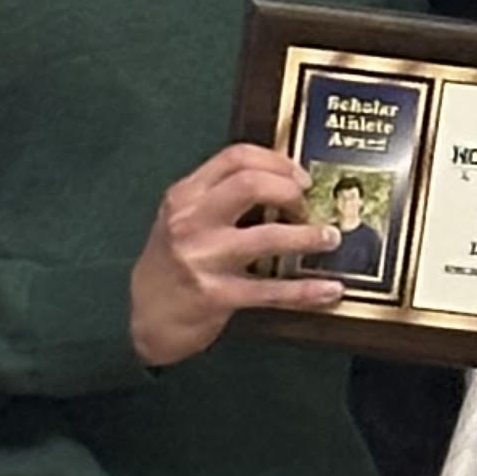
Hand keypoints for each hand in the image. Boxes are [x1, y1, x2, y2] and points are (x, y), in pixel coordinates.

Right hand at [129, 144, 344, 367]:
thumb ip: (219, 198)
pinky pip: (271, 290)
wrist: (146, 318)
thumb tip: (281, 185)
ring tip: (329, 238)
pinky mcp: (216, 296)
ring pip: (268, 236)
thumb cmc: (170, 266)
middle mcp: (190, 221)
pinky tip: (330, 289)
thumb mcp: (182, 220)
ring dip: (308, 236)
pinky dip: (306, 290)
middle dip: (291, 191)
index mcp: (184, 196)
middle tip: (308, 206)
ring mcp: (203, 258)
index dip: (277, 161)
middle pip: (251, 184)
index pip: (235, 157)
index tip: (300, 176)